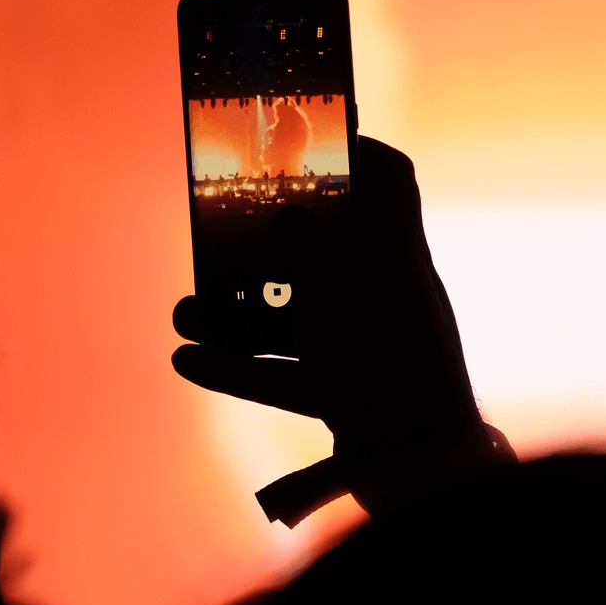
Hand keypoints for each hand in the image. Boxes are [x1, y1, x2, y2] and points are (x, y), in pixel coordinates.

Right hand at [172, 136, 503, 523]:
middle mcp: (382, 297)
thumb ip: (311, 243)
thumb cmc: (391, 360)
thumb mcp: (347, 287)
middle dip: (258, 250)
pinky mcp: (344, 397)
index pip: (389, 183)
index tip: (308, 133)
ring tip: (181, 315)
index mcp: (396, 257)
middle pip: (317, 255)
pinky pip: (283, 375)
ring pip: (290, 320)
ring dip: (232, 316)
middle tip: (212, 239)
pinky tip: (186, 360)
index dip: (354, 151)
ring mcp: (363, 348)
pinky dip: (237, 367)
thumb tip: (285, 214)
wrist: (424, 472)